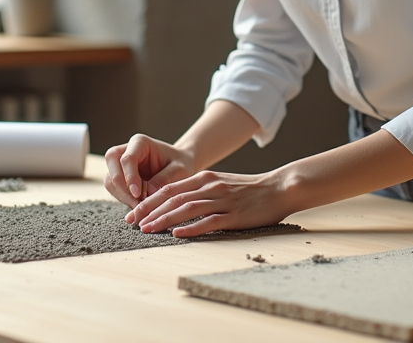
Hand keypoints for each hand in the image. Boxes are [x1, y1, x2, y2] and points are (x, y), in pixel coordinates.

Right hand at [103, 134, 194, 209]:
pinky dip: (124, 200)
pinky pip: (114, 190)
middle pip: (112, 165)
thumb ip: (163, 180)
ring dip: (123, 196)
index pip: (127, 158)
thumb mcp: (179, 171)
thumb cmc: (180, 164)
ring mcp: (119, 164)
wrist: (179, 166)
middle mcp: (125, 150)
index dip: (130, 177)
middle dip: (122, 187)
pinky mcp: (119, 178)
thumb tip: (146, 196)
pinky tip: (139, 207)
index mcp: (140, 143)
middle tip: (137, 204)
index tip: (139, 194)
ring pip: (110, 180)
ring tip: (141, 208)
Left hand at [128, 169, 291, 236]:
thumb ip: (200, 191)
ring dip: (164, 219)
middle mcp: (210, 186)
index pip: (169, 189)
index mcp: (205, 178)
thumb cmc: (249, 189)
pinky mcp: (235, 215)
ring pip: (187, 209)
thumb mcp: (221, 184)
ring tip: (147, 229)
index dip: (148, 201)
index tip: (133, 213)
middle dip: (149, 211)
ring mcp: (223, 200)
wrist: (279, 187)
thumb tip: (176, 203)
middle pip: (173, 198)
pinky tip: (177, 234)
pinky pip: (209, 221)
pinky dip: (191, 228)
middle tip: (132, 223)